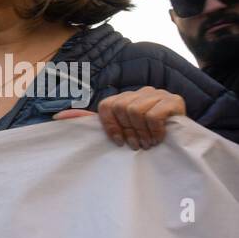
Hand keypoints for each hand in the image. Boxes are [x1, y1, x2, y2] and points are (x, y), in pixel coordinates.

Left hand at [55, 88, 184, 149]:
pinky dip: (154, 130)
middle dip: (128, 132)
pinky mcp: (174, 100)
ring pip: (136, 111)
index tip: (118, 142)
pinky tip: (158, 139)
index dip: (110, 126)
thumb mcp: (118, 130)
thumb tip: (56, 117)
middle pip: (121, 109)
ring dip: (141, 133)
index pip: (107, 106)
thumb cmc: (145, 136)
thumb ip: (91, 122)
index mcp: (125, 98)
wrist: (181, 139)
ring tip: (147, 144)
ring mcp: (158, 94)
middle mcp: (141, 92)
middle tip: (136, 145)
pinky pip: (154, 114)